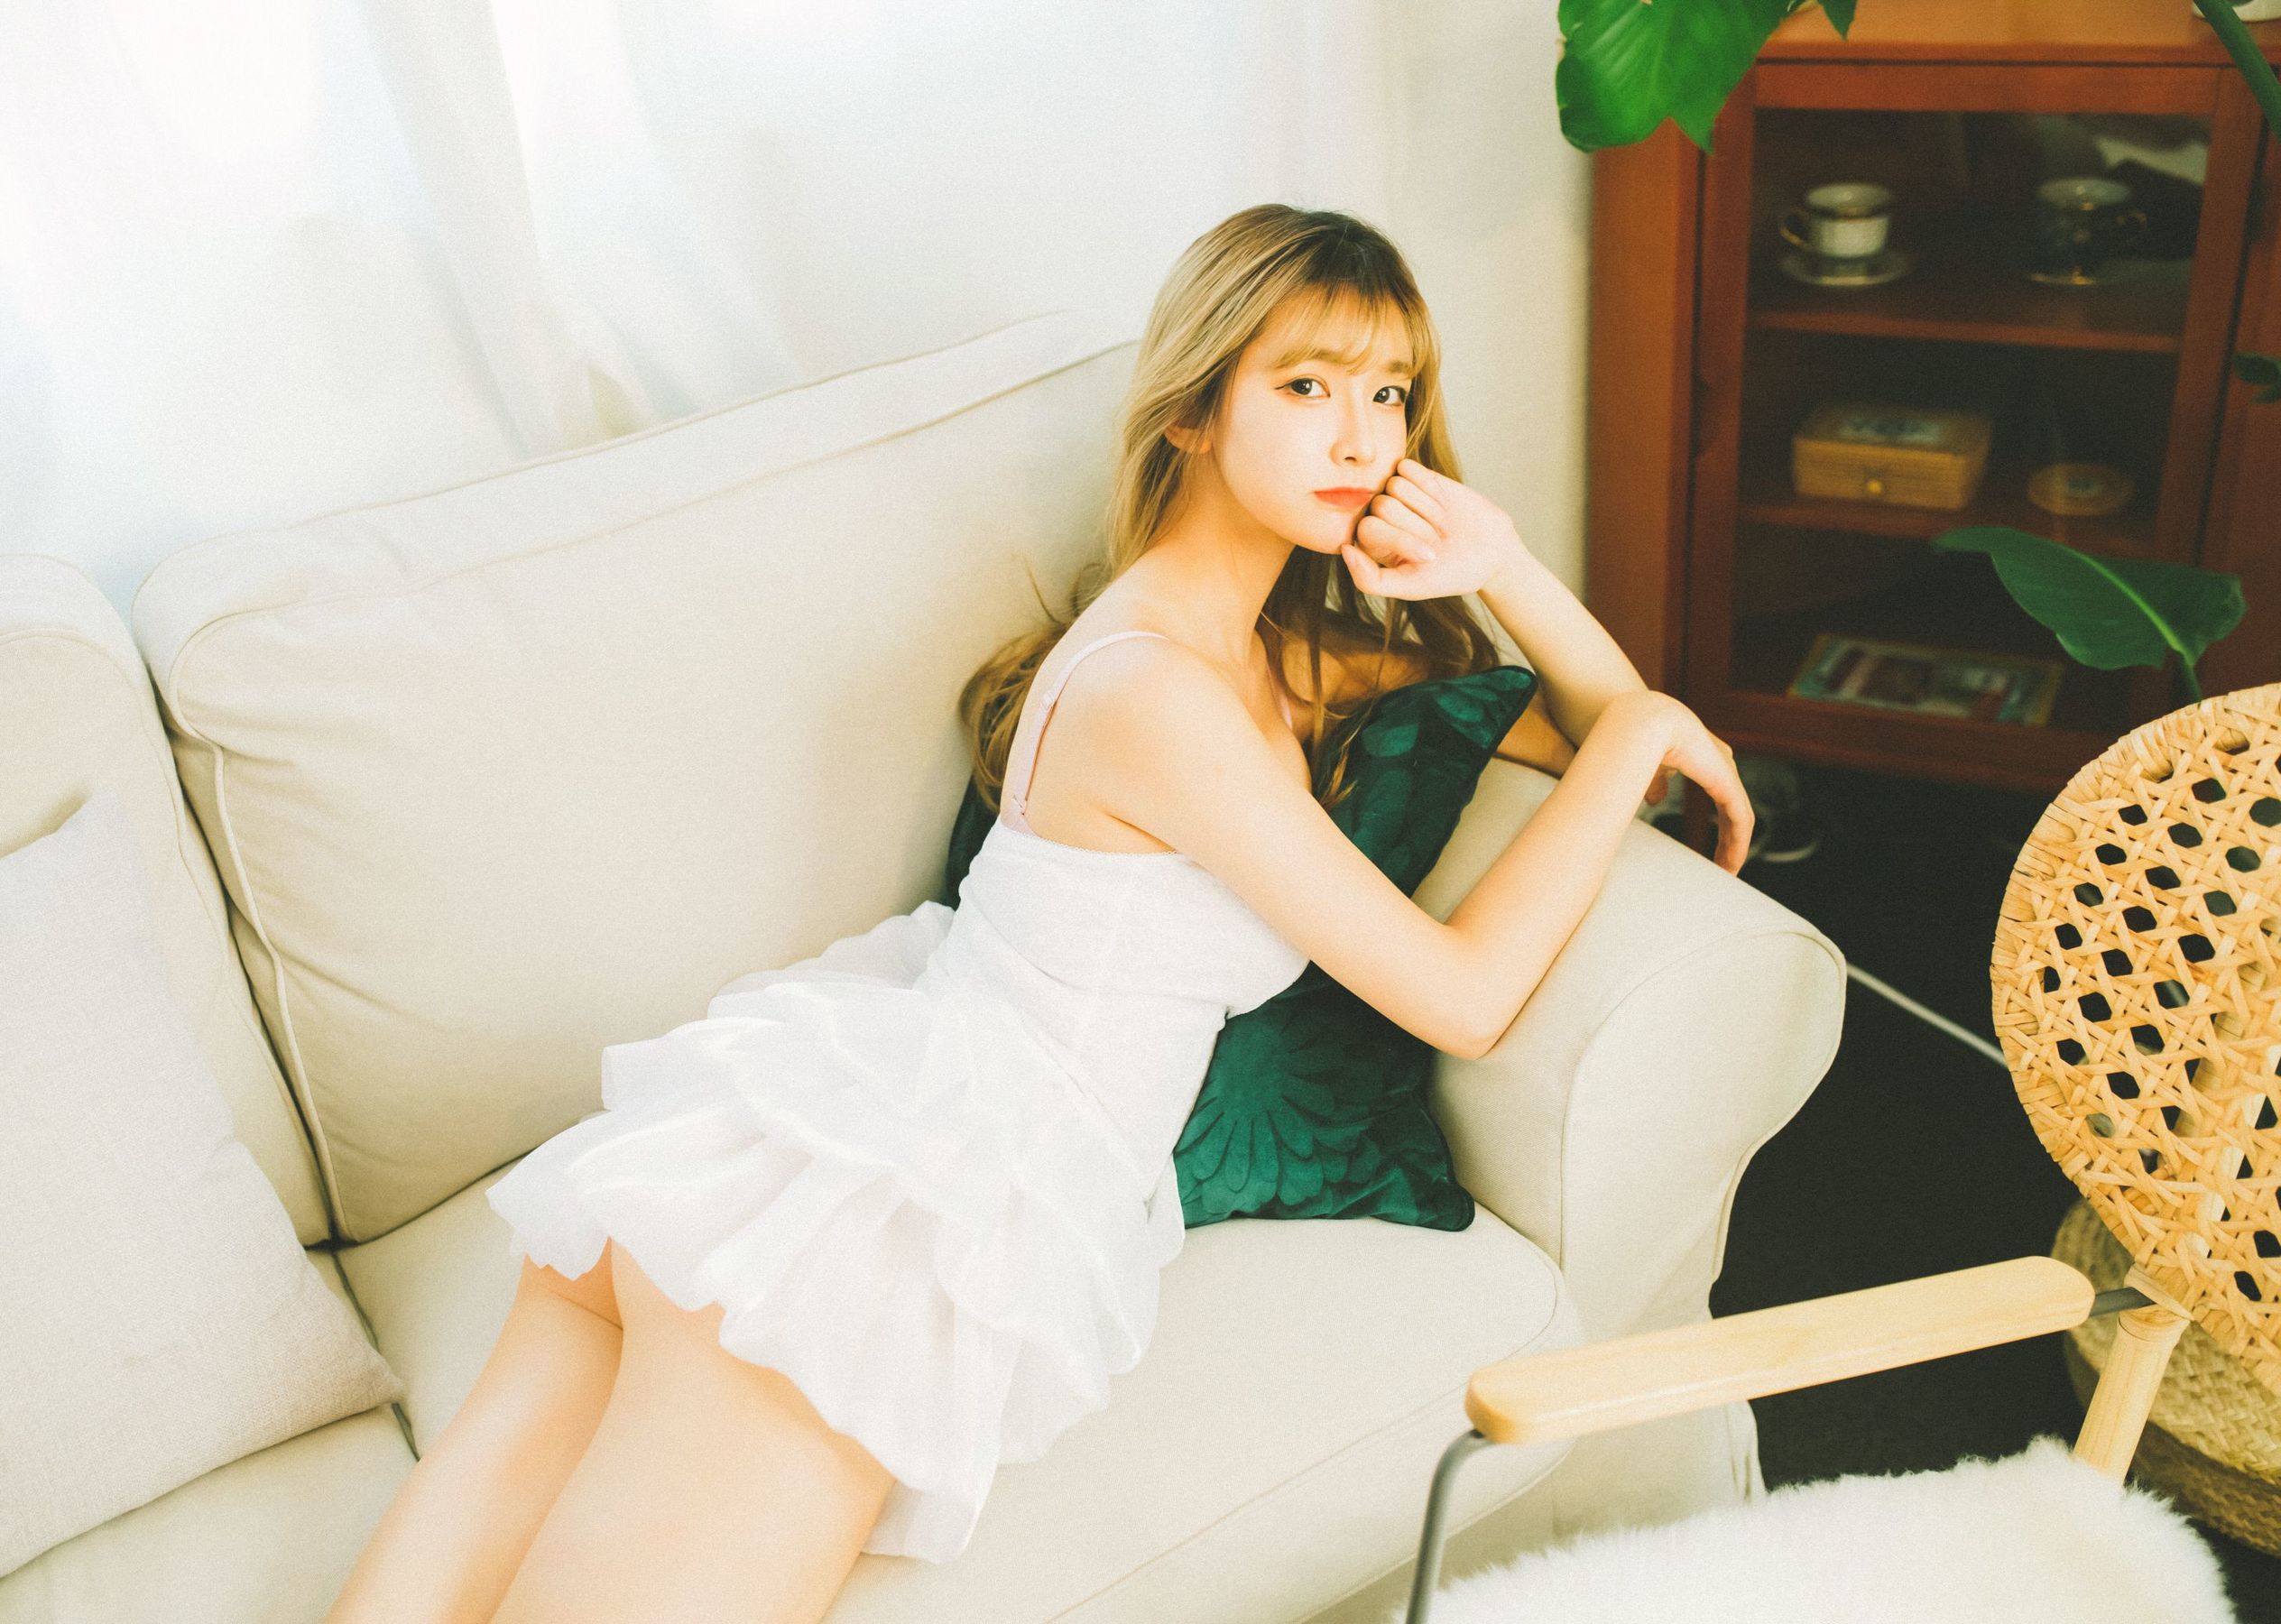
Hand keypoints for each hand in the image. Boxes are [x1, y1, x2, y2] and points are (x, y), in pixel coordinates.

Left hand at [1341, 457, 1527, 600]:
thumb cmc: (1449, 573)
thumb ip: (1369, 580)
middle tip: (1438, 539)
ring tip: (1441, 522)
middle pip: (1383, 505)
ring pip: (1395, 485)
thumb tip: (1345, 549)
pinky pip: (1407, 467)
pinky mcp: (1415, 475)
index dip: (1403, 540)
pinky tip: (1442, 500)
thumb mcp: (1410, 587)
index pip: (1370, 528)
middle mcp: (1379, 517)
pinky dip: (1429, 486)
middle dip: (1419, 524)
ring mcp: (1396, 494)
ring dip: (1427, 506)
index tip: (1430, 556)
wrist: (1490, 552)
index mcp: (1371, 545)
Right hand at [1609, 692, 1752, 874]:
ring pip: (1738, 816)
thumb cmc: (1634, 737)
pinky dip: (1737, 843)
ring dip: (1735, 846)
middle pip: (1732, 806)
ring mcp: (1725, 770)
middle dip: (1730, 837)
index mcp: (1702, 754)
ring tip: (1727, 871)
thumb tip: (1656, 799)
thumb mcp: (1645, 766)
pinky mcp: (1726, 782)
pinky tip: (1731, 864)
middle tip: (1723, 865)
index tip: (1712, 846)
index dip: (1719, 821)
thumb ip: (1655, 781)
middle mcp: (1719, 760)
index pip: (1721, 793)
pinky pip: (1739, 818)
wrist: (1641, 720)